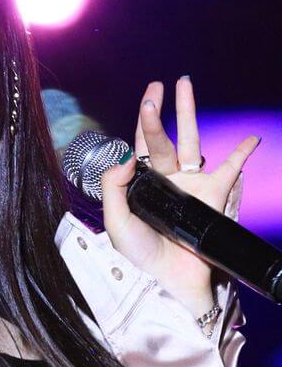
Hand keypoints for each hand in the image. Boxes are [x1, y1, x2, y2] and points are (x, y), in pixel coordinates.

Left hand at [100, 77, 259, 314]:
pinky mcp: (213, 197)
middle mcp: (166, 181)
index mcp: (142, 185)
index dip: (142, 120)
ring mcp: (191, 186)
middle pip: (164, 137)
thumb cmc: (141, 257)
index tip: (148, 96)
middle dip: (163, 109)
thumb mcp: (116, 221)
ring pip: (192, 142)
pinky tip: (251, 138)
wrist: (170, 282)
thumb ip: (114, 185)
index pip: (139, 146)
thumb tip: (125, 152)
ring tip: (186, 85)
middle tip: (162, 84)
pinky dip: (242, 153)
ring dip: (190, 114)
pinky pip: (231, 169)